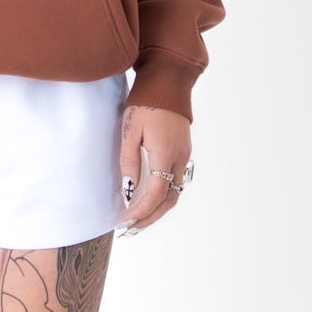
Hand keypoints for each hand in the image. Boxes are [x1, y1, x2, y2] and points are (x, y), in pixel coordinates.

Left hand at [117, 100, 192, 234]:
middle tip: (132, 228)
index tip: (126, 220)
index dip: (142, 210)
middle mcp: (179, 157)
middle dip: (151, 217)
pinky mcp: (183, 151)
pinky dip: (164, 195)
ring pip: (175, 192)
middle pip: (169, 199)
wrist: (168, 83)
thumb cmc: (145, 103)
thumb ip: (129, 161)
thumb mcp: (130, 131)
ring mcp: (184, 155)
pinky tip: (149, 199)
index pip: (157, 193)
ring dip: (158, 208)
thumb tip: (129, 189)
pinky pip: (176, 181)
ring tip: (139, 218)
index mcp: (165, 153)